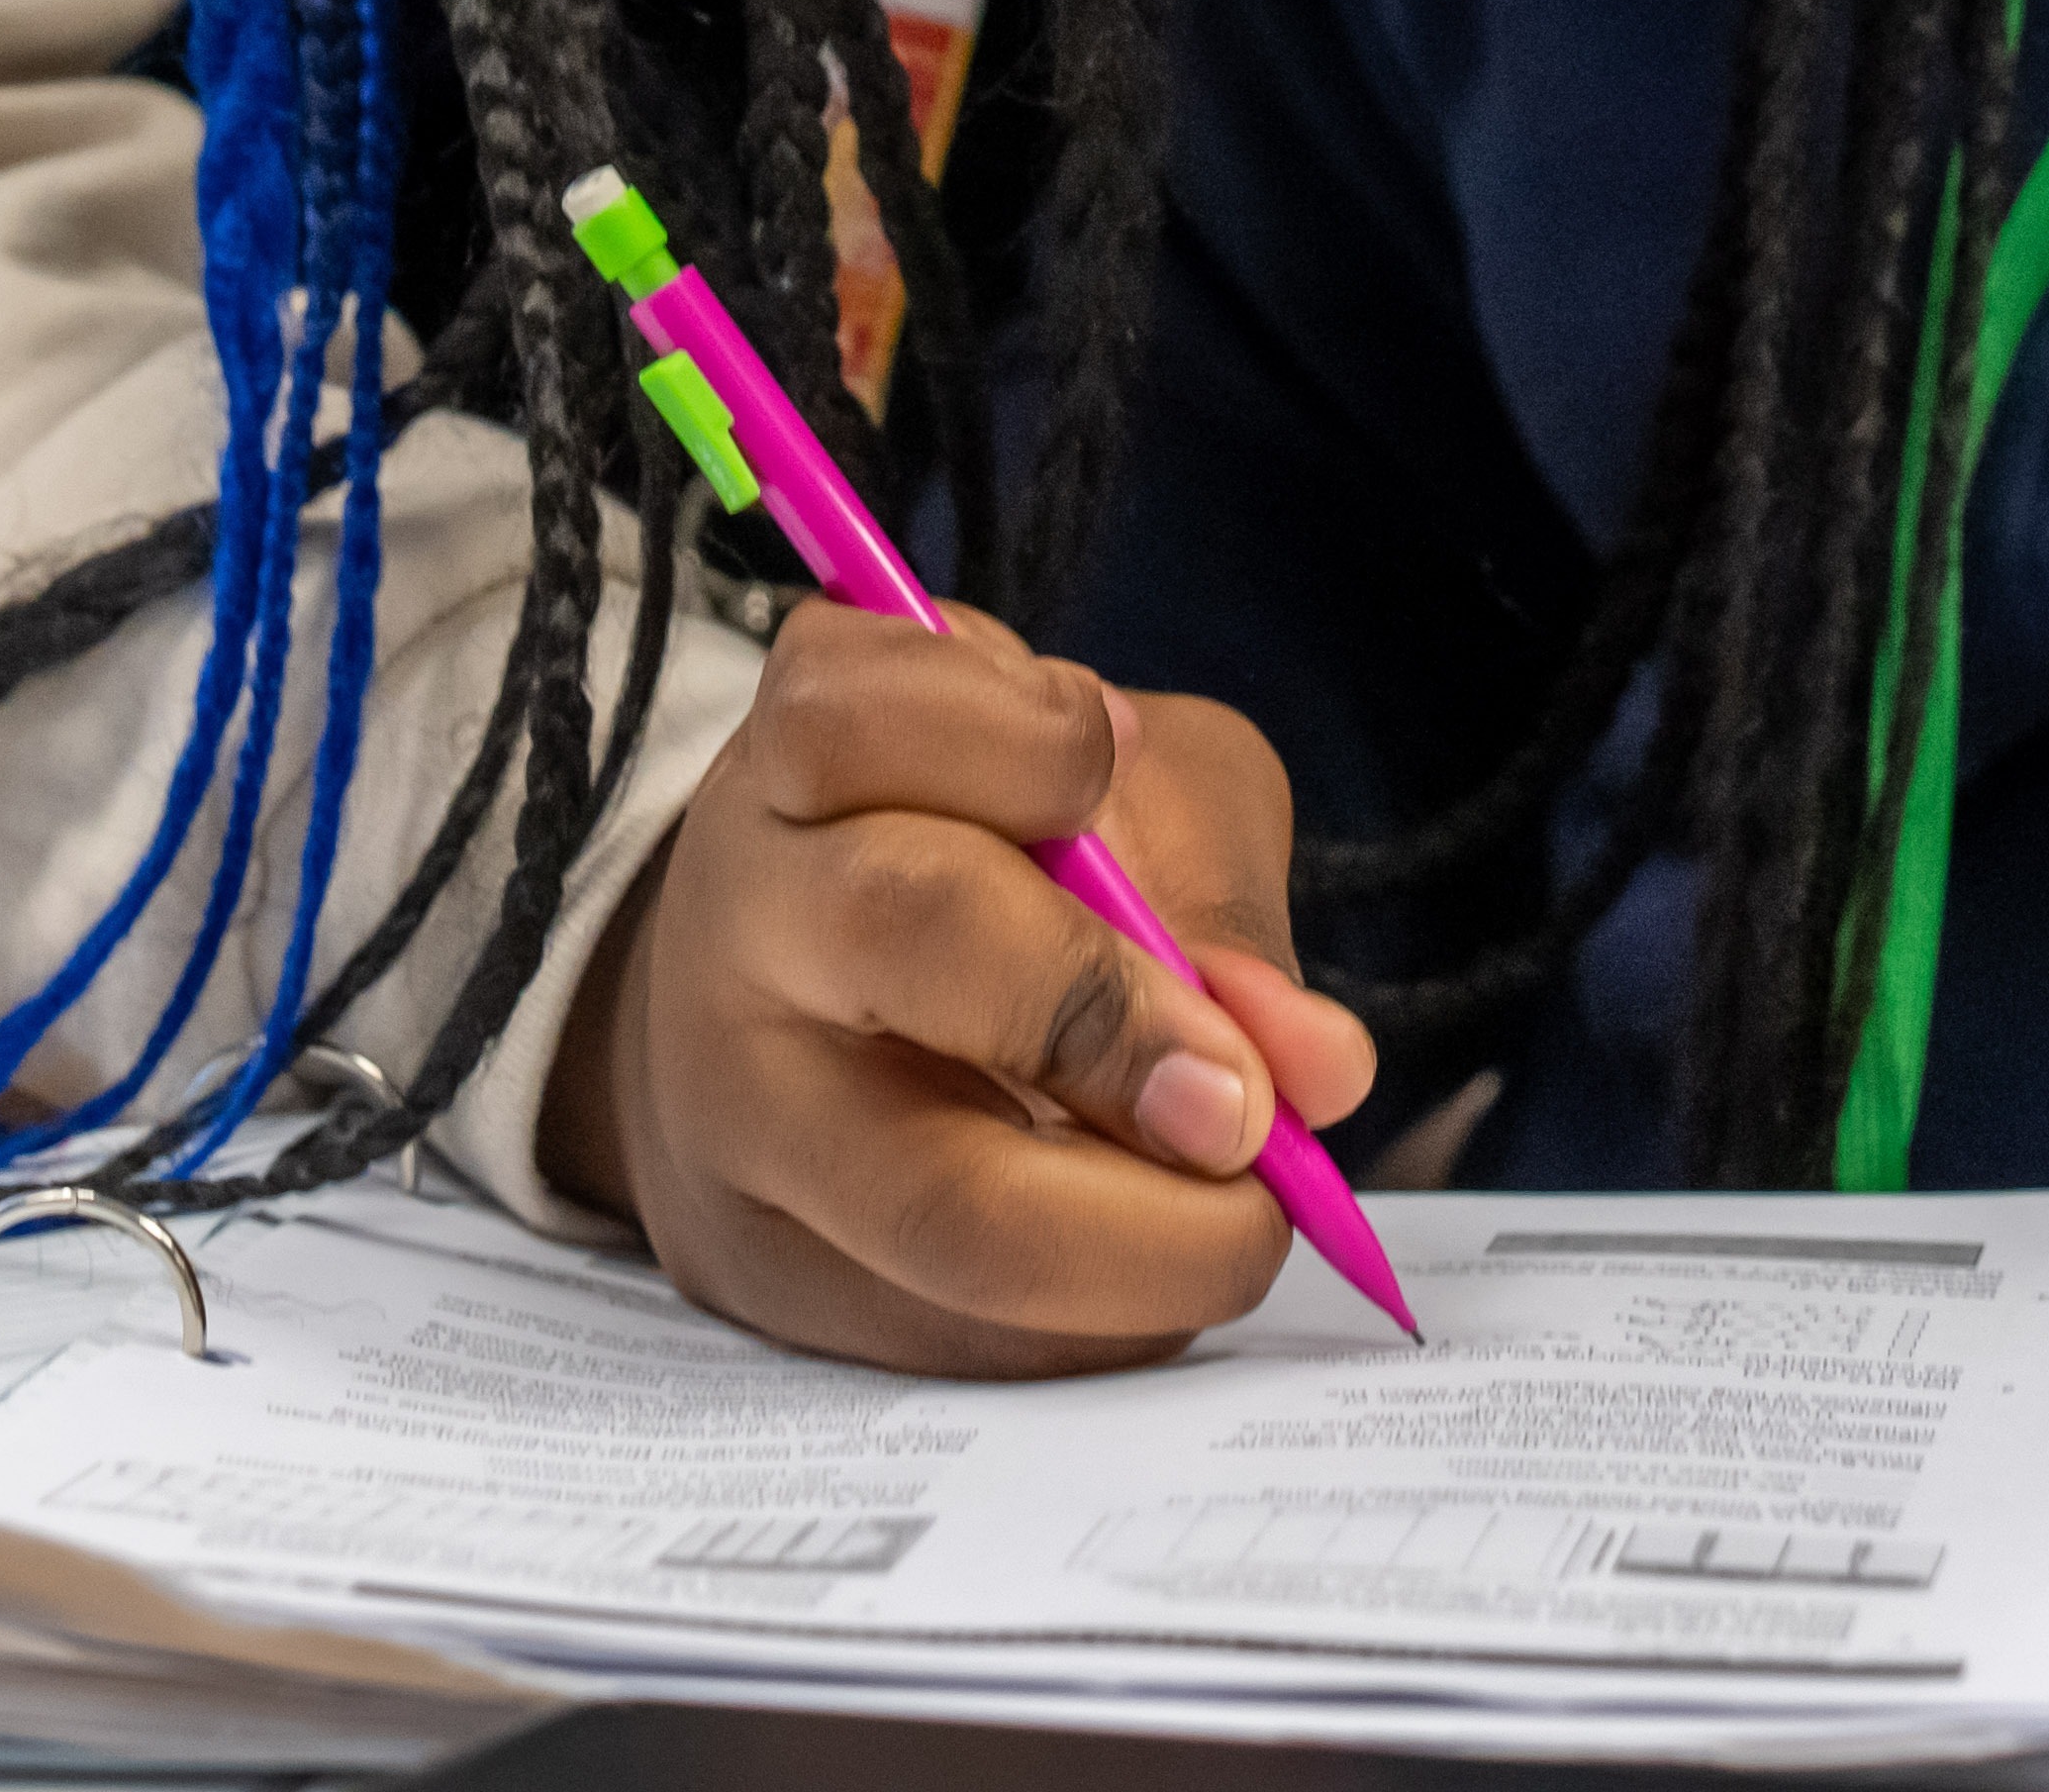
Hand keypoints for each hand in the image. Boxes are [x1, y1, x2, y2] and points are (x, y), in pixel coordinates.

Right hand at [543, 601, 1382, 1374]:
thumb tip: (1317, 1069)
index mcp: (802, 755)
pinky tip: (1145, 1268)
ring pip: (931, 1203)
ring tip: (1236, 1217)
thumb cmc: (984, 864)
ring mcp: (730, 1116)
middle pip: (902, 926)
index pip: (875, 708)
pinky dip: (1103, 1320)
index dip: (1033, 748)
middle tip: (1246, 1109)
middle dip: (1109, 1017)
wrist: (767, 1015)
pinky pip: (964, 1340)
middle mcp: (742, 920)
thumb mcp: (1114, 800)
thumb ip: (1214, 895)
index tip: (1119, 766)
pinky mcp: (763, 1282)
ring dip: (1142, 1238)